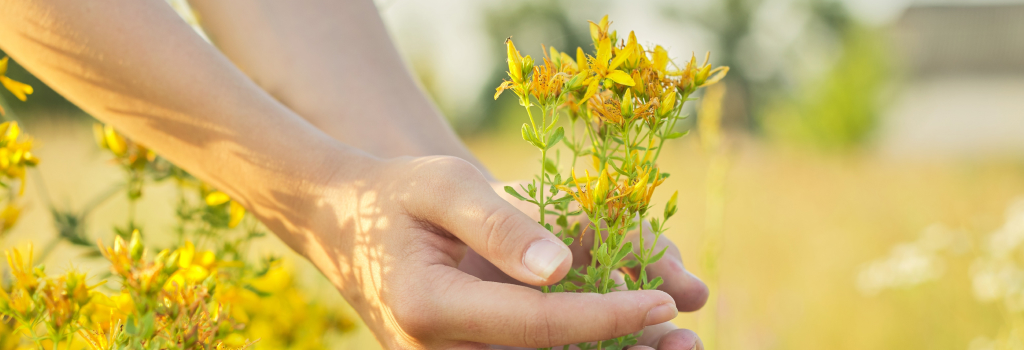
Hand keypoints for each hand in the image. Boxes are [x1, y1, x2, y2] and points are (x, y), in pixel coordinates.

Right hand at [266, 155, 680, 348]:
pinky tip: (622, 339)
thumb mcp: (446, 186)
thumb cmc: (399, 194)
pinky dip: (573, 349)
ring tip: (670, 348)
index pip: (537, 325)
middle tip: (684, 344)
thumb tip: (562, 268)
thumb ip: (501, 225)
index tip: (663, 302)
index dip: (606, 317)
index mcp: (429, 307)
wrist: (343, 224)